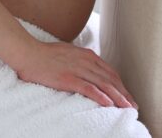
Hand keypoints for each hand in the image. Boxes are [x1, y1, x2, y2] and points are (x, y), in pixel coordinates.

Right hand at [11, 40, 137, 108]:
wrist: (28, 53)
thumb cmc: (45, 54)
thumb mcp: (69, 53)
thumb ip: (81, 60)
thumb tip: (90, 70)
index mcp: (87, 55)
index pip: (110, 72)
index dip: (121, 86)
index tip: (128, 97)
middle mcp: (86, 61)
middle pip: (110, 79)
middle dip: (124, 94)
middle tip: (133, 107)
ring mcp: (77, 69)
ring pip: (103, 84)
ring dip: (118, 97)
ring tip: (127, 108)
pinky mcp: (68, 78)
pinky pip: (88, 88)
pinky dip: (100, 96)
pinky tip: (108, 104)